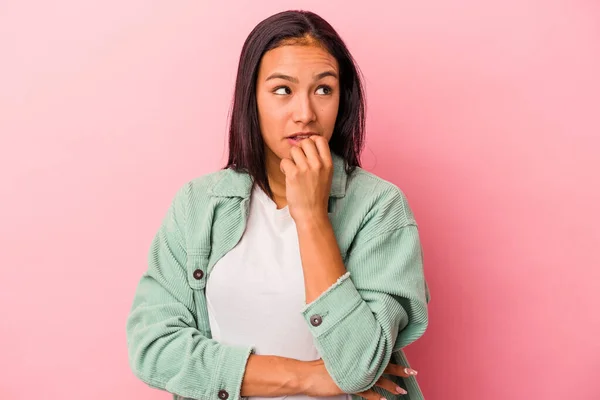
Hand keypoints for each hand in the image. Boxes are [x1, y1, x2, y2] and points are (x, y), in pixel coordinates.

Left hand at [280, 136, 332, 221]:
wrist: (312, 214)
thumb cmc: (317, 197)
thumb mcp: (326, 176)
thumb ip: (320, 162)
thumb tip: (308, 146)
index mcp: (328, 164)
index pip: (320, 140)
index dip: (312, 141)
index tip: (307, 150)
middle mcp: (318, 164)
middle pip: (305, 142)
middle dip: (300, 149)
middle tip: (298, 161)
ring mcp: (306, 169)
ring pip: (294, 150)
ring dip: (291, 159)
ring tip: (293, 170)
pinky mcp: (294, 175)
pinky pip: (285, 161)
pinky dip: (284, 167)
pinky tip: (288, 175)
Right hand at [300, 359, 416, 398]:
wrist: (308, 375)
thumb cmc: (319, 366)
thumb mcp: (337, 356)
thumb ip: (350, 355)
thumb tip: (360, 354)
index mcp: (356, 354)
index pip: (378, 354)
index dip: (392, 357)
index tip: (402, 357)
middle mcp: (357, 363)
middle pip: (382, 366)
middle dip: (398, 370)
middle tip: (412, 372)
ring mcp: (354, 376)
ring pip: (378, 380)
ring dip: (391, 386)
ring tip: (402, 390)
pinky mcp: (350, 386)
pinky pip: (366, 392)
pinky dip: (376, 397)